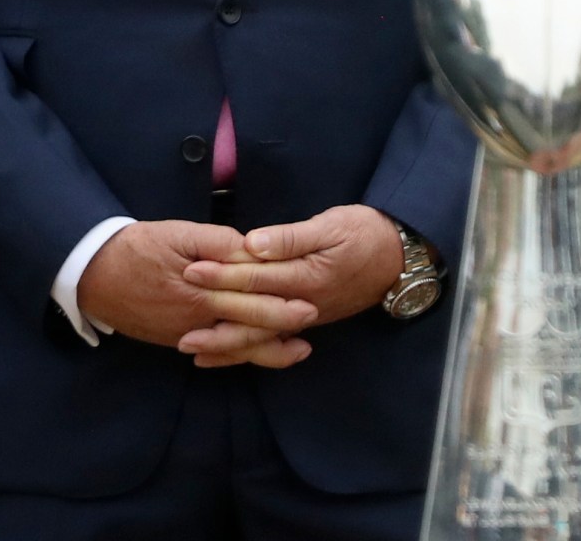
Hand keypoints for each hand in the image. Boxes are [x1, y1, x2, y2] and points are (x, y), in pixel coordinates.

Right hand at [76, 220, 313, 364]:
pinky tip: (254, 352)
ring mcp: (187, 334)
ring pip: (235, 346)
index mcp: (201, 290)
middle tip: (312, 318)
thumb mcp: (175, 233)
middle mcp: (197, 319)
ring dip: (268, 349)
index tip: (309, 295)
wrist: (93, 275)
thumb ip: (215, 242)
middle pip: (249, 326)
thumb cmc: (136, 248)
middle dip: (283, 324)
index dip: (280, 298)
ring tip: (297, 350)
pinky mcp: (176, 339)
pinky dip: (238, 354)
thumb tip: (249, 248)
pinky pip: (215, 351)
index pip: (249, 297)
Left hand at [183, 204, 406, 332]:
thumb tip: (253, 244)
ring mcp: (306, 315)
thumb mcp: (330, 226)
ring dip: (228, 345)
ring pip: (262, 336)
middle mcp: (305, 304)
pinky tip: (222, 355)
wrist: (398, 256)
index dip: (222, 275)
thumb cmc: (362, 233)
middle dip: (216, 324)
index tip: (191, 272)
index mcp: (306, 277)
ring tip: (193, 351)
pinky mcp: (306, 318)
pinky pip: (272, 338)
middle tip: (181, 332)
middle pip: (254, 319)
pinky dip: (247, 348)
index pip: (256, 279)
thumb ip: (290, 238)